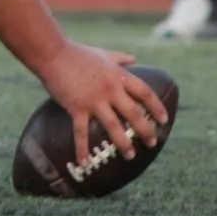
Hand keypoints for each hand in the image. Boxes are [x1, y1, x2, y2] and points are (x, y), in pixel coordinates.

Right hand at [38, 42, 166, 160]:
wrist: (53, 54)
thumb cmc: (77, 53)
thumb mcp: (103, 54)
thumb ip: (120, 58)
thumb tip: (134, 59)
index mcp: (118, 76)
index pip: (144, 92)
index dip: (156, 107)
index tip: (163, 119)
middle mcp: (110, 90)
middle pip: (134, 113)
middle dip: (146, 130)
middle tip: (152, 143)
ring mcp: (94, 100)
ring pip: (114, 126)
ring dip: (124, 143)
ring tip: (131, 156)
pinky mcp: (77, 108)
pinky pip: (81, 132)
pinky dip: (82, 149)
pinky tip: (85, 163)